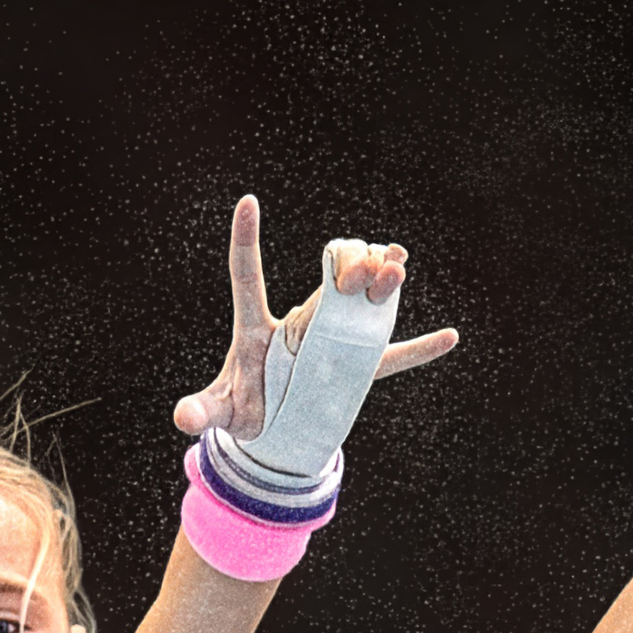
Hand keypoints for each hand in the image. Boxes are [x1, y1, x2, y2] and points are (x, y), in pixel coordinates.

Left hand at [171, 196, 457, 442]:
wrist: (268, 431)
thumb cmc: (239, 411)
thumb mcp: (218, 413)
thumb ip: (201, 411)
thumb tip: (184, 419)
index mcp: (256, 328)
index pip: (248, 276)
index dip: (247, 241)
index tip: (248, 201)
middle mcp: (297, 322)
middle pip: (321, 282)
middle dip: (344, 263)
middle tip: (357, 272)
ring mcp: (328, 341)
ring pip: (357, 300)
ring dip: (381, 281)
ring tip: (399, 266)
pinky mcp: (352, 368)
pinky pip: (389, 355)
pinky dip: (417, 349)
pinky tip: (448, 338)